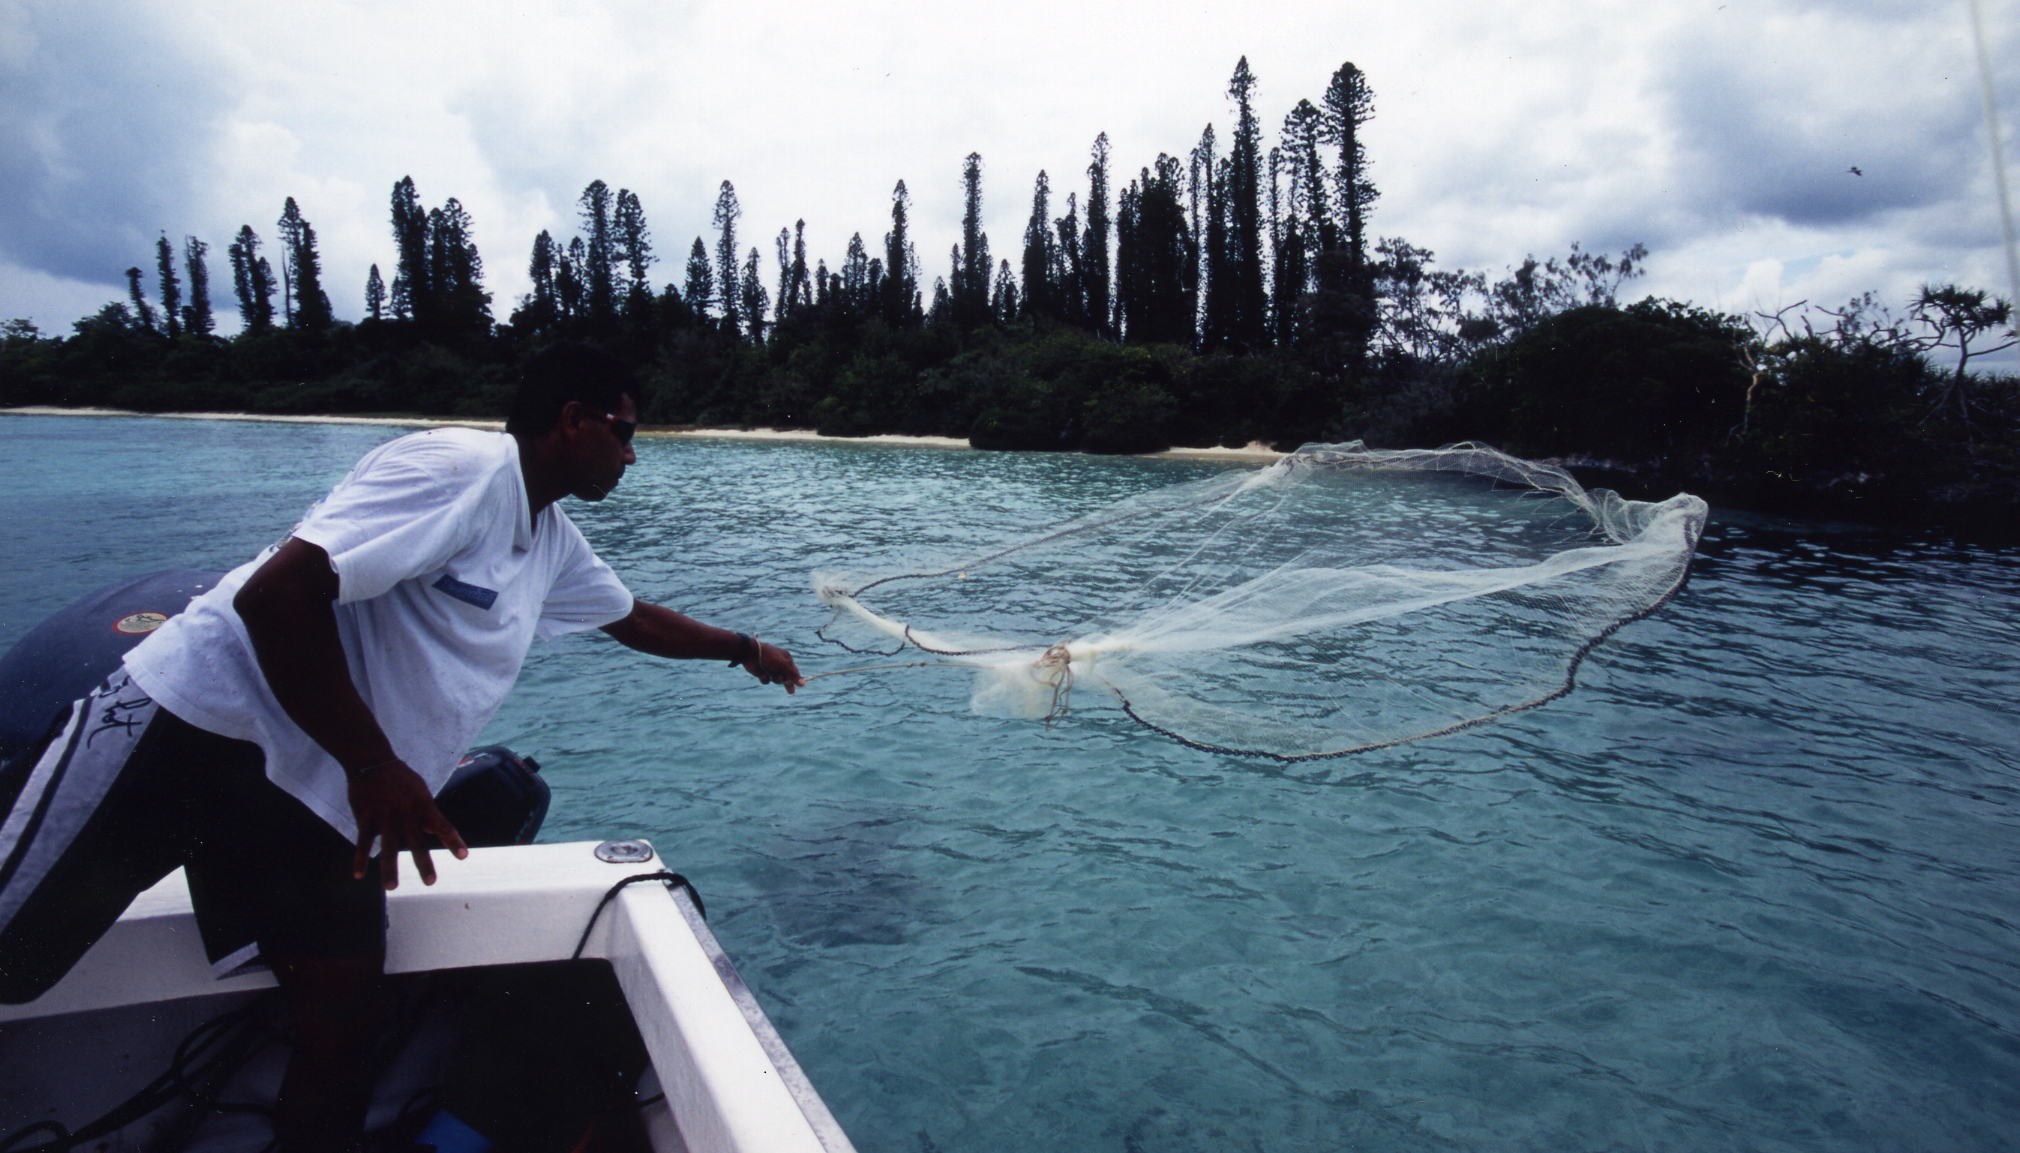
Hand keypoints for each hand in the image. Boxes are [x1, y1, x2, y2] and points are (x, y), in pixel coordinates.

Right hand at [347, 758, 467, 889]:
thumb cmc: (400, 778)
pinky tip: (358, 874)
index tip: (463, 856)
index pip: (442, 825)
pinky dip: (360, 858)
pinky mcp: (366, 816)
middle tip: (430, 882)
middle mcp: (406, 812)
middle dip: (423, 862)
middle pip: (416, 841)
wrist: (372, 760)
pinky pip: (363, 841)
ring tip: (392, 887)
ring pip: (388, 846)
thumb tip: (435, 830)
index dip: (453, 840)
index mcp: (423, 805)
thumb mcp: (420, 790)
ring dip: (389, 868)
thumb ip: (426, 811)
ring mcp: (385, 815)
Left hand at [743, 641, 806, 693]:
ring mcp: (770, 668)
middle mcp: (778, 663)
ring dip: (775, 680)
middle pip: (786, 676)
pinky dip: (764, 679)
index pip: (794, 670)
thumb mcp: (783, 665)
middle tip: (791, 692)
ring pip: (776, 679)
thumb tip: (803, 684)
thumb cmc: (769, 657)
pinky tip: (761, 674)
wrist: (750, 653)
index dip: (797, 678)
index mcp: (785, 658)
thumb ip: (793, 674)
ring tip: (772, 676)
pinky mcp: (761, 672)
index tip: (801, 685)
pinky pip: (766, 680)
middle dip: (787, 683)